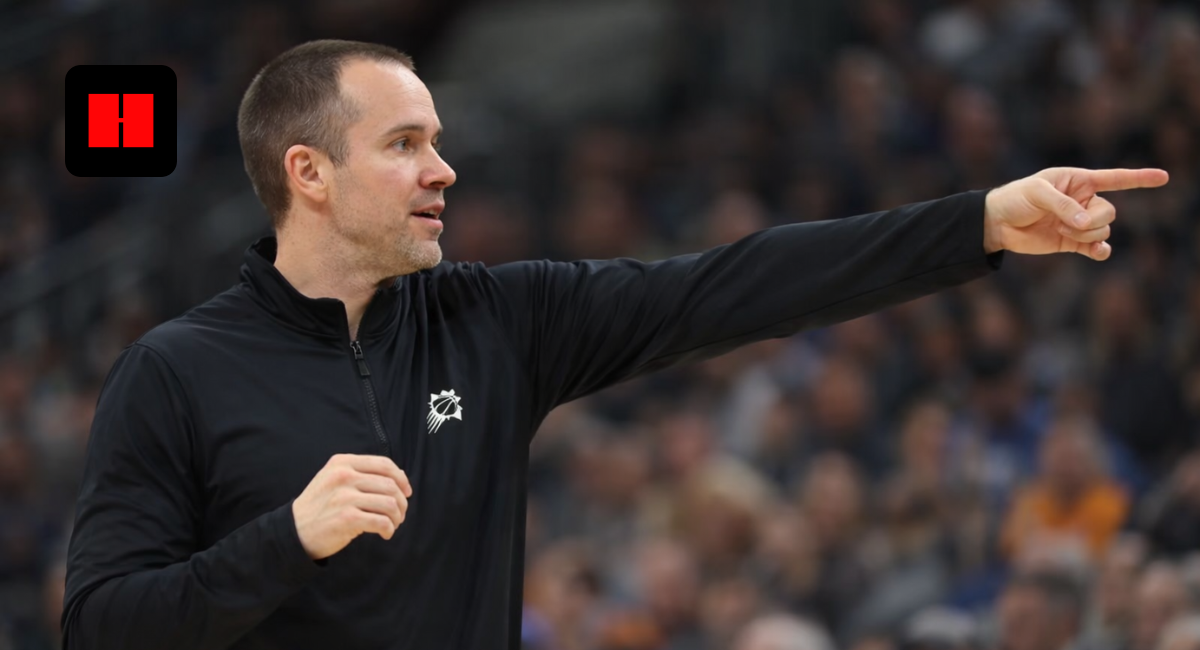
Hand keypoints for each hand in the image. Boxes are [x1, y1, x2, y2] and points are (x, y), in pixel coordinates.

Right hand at [292, 453, 413, 559]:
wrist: (294, 530)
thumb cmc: (320, 506)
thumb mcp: (334, 479)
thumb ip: (362, 474)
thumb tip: (401, 476)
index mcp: (342, 462)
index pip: (384, 464)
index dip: (401, 478)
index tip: (407, 492)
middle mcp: (343, 476)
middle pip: (390, 485)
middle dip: (401, 502)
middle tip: (399, 514)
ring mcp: (344, 497)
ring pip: (389, 503)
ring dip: (397, 517)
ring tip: (393, 524)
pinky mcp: (346, 518)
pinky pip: (381, 521)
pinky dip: (389, 529)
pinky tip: (385, 533)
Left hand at [983, 167, 1168, 258]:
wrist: (997, 223)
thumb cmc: (1016, 198)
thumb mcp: (1037, 193)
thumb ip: (1064, 206)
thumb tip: (1086, 224)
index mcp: (1079, 181)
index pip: (1115, 178)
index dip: (1139, 178)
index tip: (1163, 177)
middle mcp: (1084, 201)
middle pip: (1110, 212)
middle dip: (1094, 220)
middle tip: (1069, 223)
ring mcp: (1079, 223)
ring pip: (1103, 230)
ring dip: (1085, 234)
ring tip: (1061, 231)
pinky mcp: (1072, 242)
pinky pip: (1097, 248)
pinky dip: (1100, 251)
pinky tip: (1098, 253)